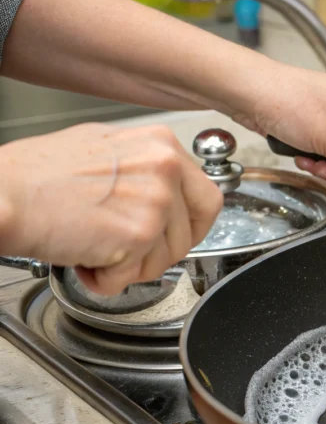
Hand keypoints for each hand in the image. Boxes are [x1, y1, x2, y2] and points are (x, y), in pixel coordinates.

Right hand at [0, 123, 223, 294]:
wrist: (3, 194)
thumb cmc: (37, 175)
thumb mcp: (104, 149)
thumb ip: (144, 170)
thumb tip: (165, 194)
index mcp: (160, 145)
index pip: (207, 198)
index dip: (191, 226)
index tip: (174, 236)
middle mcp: (164, 169)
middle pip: (189, 234)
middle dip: (159, 252)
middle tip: (127, 249)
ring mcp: (155, 201)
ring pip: (164, 259)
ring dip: (129, 265)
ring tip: (93, 244)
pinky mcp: (139, 234)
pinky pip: (133, 276)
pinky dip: (106, 278)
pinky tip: (84, 256)